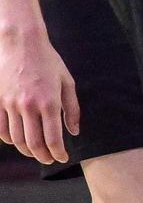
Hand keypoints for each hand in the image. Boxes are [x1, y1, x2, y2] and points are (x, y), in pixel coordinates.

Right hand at [0, 25, 79, 165]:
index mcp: (49, 102)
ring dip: (26, 150)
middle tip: (49, 159)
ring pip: (16, 139)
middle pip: (33, 143)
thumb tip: (74, 132)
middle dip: (43, 156)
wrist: (21, 42)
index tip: (62, 158)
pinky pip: (1, 128)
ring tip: (35, 152)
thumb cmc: (48, 61)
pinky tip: (17, 141)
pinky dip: (8, 139)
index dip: (58, 153)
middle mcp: (28, 106)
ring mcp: (10, 103)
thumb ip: (72, 109)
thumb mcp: (67, 82)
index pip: (53, 139)